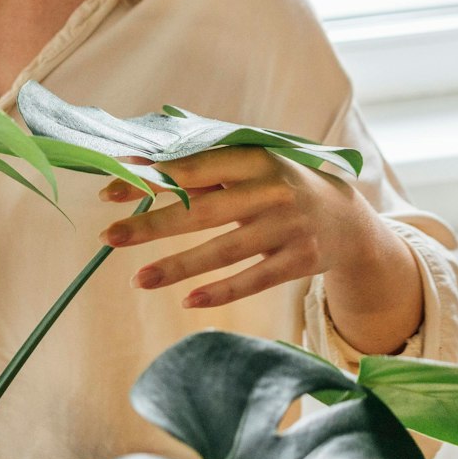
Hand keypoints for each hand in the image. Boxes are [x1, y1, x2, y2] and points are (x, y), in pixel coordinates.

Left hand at [97, 147, 420, 349]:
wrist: (349, 220)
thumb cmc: (281, 185)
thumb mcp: (254, 164)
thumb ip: (206, 164)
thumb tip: (140, 164)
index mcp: (256, 158)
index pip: (195, 168)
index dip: (152, 178)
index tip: (111, 188)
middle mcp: (273, 192)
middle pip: (202, 211)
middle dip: (151, 224)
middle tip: (108, 236)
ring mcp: (287, 228)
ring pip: (223, 251)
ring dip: (177, 267)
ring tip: (137, 279)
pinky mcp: (298, 261)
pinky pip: (252, 280)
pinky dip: (219, 292)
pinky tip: (186, 300)